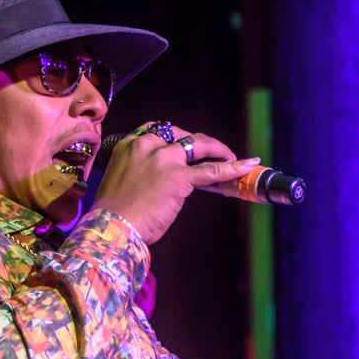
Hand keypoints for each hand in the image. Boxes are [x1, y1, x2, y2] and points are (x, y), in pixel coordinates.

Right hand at [91, 124, 260, 243]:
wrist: (111, 227)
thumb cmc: (113, 214)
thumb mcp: (123, 181)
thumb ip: (141, 172)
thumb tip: (162, 180)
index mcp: (128, 145)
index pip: (156, 130)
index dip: (174, 137)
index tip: (183, 145)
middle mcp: (146, 145)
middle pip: (180, 134)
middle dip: (197, 142)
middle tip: (209, 152)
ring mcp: (164, 159)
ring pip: (198, 144)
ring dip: (216, 148)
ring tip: (230, 155)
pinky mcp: (180, 177)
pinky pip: (212, 170)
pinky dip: (232, 167)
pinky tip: (247, 165)